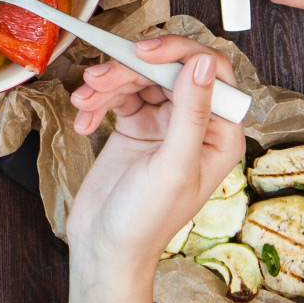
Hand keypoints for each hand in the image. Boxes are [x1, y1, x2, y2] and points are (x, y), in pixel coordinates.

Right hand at [65, 37, 243, 273]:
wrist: (105, 248)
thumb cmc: (146, 221)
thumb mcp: (172, 166)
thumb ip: (191, 113)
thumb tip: (202, 65)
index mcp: (220, 135)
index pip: (211, 72)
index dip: (178, 54)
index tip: (143, 54)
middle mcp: (195, 125)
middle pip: (168, 70)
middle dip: (131, 70)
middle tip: (100, 77)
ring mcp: (163, 126)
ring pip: (139, 79)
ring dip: (107, 84)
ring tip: (84, 98)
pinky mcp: (134, 128)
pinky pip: (117, 97)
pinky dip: (97, 102)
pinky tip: (83, 119)